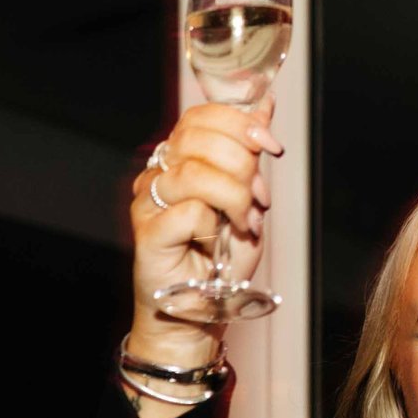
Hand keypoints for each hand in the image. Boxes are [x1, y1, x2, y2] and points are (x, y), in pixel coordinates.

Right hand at [128, 98, 282, 366]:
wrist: (199, 313)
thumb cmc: (219, 261)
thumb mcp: (246, 197)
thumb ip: (249, 153)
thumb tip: (264, 104)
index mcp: (179, 160)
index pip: (200, 117)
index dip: (239, 123)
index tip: (269, 147)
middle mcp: (157, 176)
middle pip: (197, 138)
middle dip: (242, 163)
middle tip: (257, 197)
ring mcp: (147, 205)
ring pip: (195, 173)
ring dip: (234, 196)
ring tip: (244, 221)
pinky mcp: (148, 236)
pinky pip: (189, 212)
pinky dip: (214, 225)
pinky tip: (220, 241)